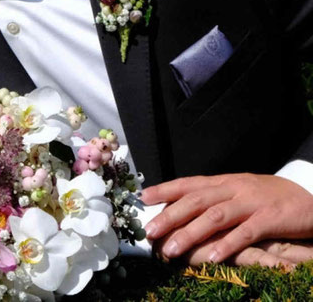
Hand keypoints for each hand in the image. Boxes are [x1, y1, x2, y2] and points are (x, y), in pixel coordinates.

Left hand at [141, 173, 312, 264]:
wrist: (311, 200)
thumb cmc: (270, 198)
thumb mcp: (240, 191)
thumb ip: (215, 196)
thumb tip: (182, 205)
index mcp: (225, 181)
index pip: (189, 183)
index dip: (165, 189)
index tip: (142, 198)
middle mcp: (234, 189)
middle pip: (196, 201)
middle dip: (170, 216)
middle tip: (150, 232)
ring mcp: (252, 203)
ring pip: (215, 217)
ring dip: (190, 233)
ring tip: (172, 249)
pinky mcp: (270, 219)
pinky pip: (245, 234)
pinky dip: (227, 245)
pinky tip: (212, 258)